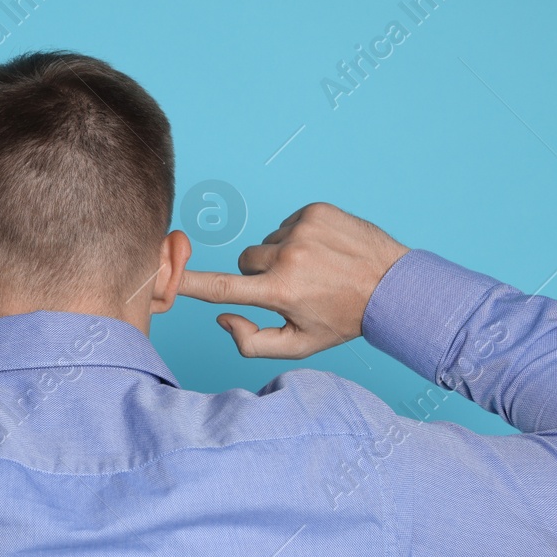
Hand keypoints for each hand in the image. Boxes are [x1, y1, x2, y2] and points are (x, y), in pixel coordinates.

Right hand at [177, 202, 408, 358]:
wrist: (394, 285)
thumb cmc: (343, 319)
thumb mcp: (300, 345)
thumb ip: (252, 342)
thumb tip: (224, 317)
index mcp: (280, 292)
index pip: (223, 287)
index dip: (190, 282)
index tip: (163, 274)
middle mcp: (287, 256)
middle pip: (247, 262)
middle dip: (262, 274)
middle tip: (295, 287)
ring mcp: (302, 229)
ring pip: (267, 243)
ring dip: (283, 255)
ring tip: (316, 269)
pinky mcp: (315, 210)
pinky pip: (288, 224)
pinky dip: (300, 237)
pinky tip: (324, 252)